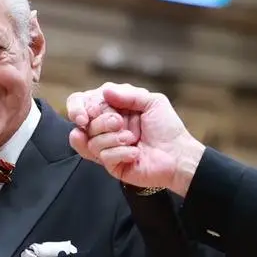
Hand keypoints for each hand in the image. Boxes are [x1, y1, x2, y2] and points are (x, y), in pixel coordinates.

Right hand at [65, 83, 203, 194]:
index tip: (85, 114)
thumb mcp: (153, 102)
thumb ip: (128, 94)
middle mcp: (106, 127)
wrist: (178, 155)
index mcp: (112, 108)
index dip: (77, 108)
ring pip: (90, 142)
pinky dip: (121, 152)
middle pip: (83, 124)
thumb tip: (104, 91)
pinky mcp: (112, 165)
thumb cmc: (167, 128)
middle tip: (119, 122)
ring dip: (112, 138)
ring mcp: (107, 147)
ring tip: (132, 138)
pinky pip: (103, 157)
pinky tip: (135, 152)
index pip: (81, 103)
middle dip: (101, 122)